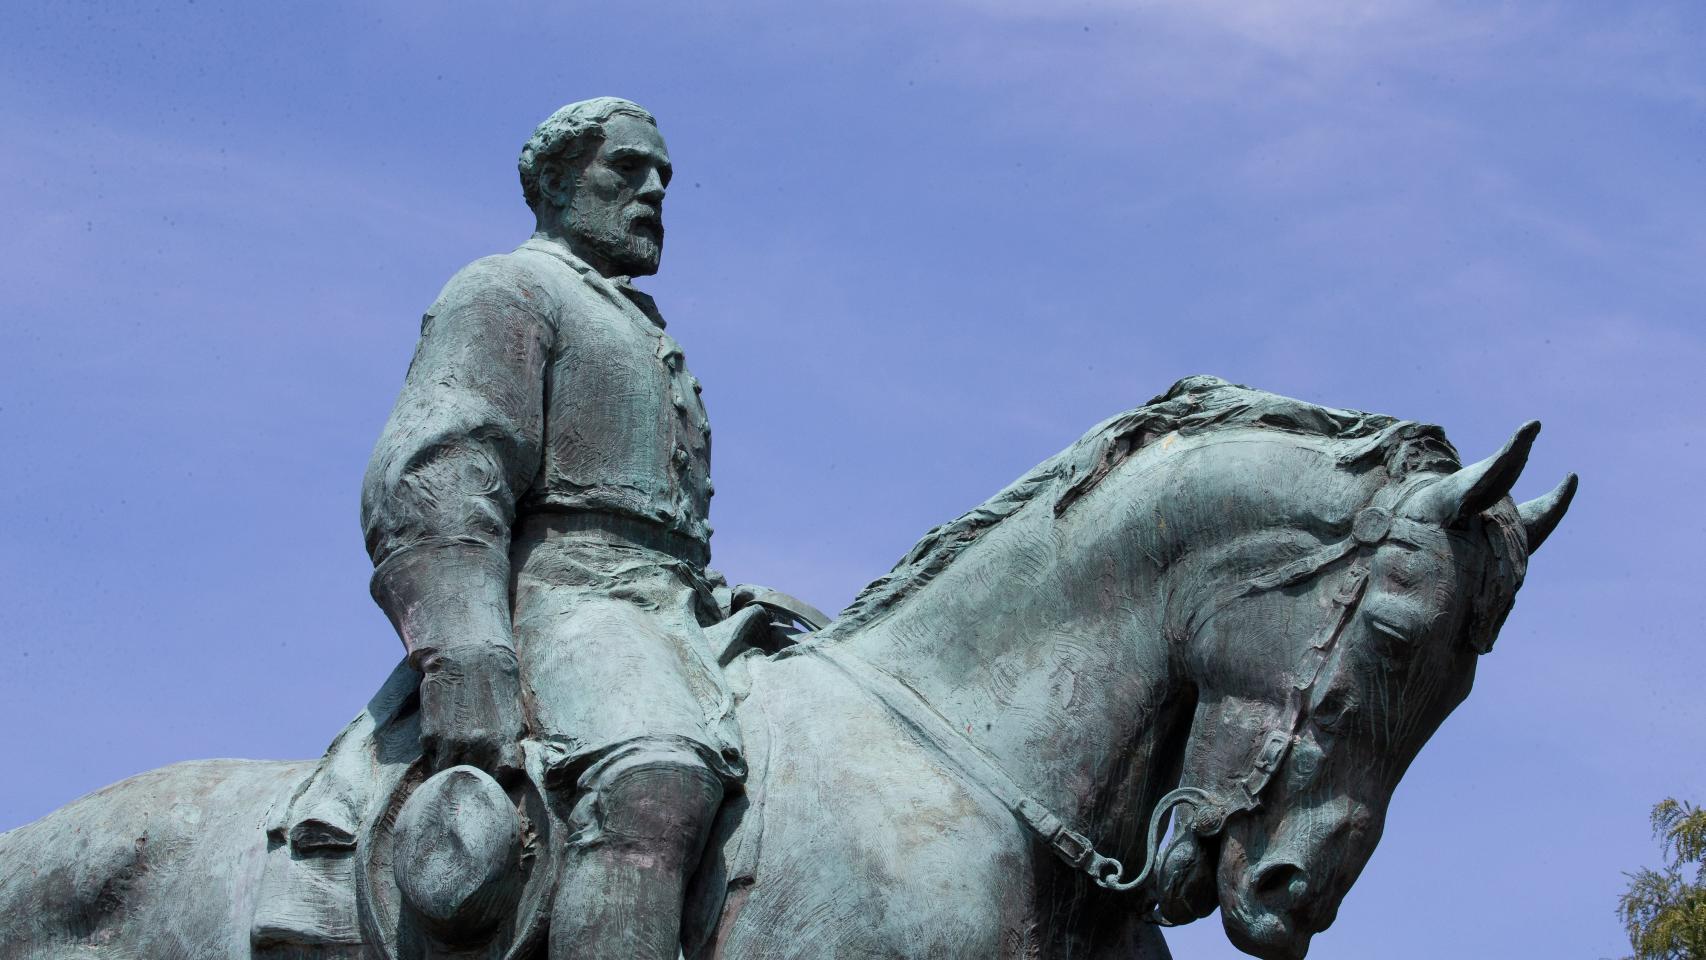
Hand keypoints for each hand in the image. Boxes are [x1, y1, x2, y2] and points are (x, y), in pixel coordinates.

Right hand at [417, 641, 525, 781]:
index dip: (497, 779)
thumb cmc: (496, 682)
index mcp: (504, 742)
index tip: (493, 775)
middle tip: (471, 768)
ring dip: (450, 769)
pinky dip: (435, 754)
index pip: (502, 778)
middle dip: (473, 776)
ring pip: (449, 773)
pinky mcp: (431, 734)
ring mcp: (453, 742)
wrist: (467, 655)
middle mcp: (479, 746)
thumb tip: (510, 771)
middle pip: (474, 779)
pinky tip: (441, 740)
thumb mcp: (513, 714)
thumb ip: (511, 744)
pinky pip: (431, 757)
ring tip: (453, 760)